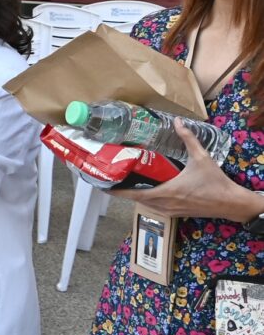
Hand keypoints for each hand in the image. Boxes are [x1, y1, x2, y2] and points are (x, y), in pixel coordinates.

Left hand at [122, 119, 255, 219]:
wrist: (230, 203)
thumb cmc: (215, 182)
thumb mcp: (202, 158)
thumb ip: (188, 139)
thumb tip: (178, 121)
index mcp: (167, 192)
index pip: (135, 194)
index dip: (118, 191)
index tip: (103, 186)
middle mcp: (165, 204)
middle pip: (137, 199)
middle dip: (123, 191)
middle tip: (112, 178)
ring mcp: (171, 210)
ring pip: (146, 204)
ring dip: (135, 195)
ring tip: (125, 183)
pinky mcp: (177, 213)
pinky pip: (156, 207)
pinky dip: (147, 200)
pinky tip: (146, 189)